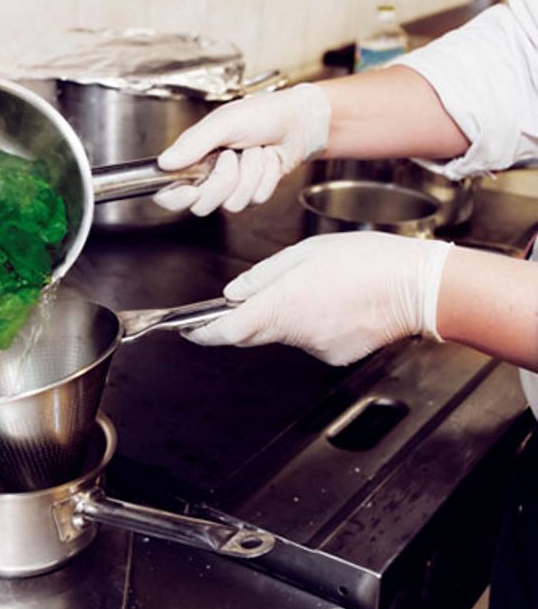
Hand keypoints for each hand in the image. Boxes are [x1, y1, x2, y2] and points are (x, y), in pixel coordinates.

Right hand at [153, 83, 330, 214]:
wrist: (298, 122)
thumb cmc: (261, 115)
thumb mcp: (223, 122)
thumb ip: (193, 143)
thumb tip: (165, 162)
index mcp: (193, 159)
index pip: (168, 192)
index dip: (174, 198)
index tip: (190, 190)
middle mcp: (208, 177)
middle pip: (202, 205)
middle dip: (223, 181)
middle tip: (232, 156)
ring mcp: (231, 188)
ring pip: (231, 204)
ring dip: (250, 174)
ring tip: (255, 152)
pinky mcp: (252, 194)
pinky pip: (254, 200)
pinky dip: (265, 177)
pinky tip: (268, 160)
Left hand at [185, 232, 453, 365]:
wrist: (418, 287)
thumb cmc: (367, 260)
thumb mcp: (306, 253)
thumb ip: (264, 276)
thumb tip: (234, 293)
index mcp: (282, 303)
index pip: (228, 330)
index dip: (204, 333)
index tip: (190, 330)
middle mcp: (295, 331)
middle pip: (252, 333)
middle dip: (244, 319)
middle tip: (253, 298)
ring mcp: (316, 347)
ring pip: (283, 334)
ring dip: (285, 316)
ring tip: (317, 288)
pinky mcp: (334, 355)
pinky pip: (309, 340)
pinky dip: (311, 324)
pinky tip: (335, 304)